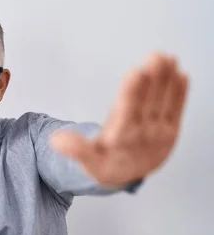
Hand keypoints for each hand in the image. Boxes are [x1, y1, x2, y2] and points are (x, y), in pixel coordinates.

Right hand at [50, 52, 189, 187]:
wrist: (126, 178)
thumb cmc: (103, 163)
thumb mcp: (86, 160)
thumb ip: (74, 149)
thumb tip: (55, 140)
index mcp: (119, 141)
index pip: (126, 113)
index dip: (131, 93)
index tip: (135, 73)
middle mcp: (141, 136)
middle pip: (148, 104)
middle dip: (154, 79)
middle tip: (157, 57)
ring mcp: (158, 134)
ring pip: (164, 103)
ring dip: (167, 80)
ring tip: (168, 58)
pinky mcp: (170, 132)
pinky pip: (176, 110)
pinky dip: (179, 92)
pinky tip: (180, 74)